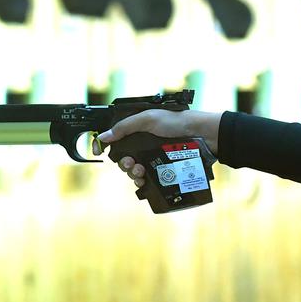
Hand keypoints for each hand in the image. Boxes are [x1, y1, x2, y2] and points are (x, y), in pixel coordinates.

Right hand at [95, 109, 220, 188]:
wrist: (203, 134)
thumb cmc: (177, 122)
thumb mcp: (148, 119)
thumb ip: (125, 127)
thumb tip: (104, 136)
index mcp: (139, 129)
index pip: (116, 139)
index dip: (105, 145)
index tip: (98, 152)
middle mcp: (144, 144)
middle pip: (124, 157)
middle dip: (123, 162)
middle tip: (130, 163)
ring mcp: (154, 157)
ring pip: (135, 170)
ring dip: (132, 172)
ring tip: (139, 171)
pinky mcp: (165, 169)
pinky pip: (148, 179)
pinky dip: (142, 182)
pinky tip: (142, 182)